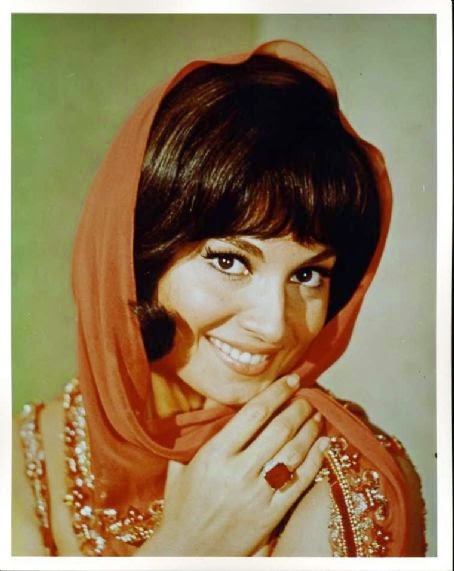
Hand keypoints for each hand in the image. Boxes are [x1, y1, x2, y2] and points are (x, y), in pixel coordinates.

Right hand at [139, 374, 328, 555]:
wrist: (187, 553)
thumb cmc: (181, 505)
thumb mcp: (180, 464)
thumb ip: (198, 431)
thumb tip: (215, 397)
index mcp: (215, 455)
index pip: (254, 414)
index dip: (276, 393)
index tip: (290, 380)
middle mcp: (238, 472)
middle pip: (279, 430)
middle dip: (298, 408)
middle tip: (308, 396)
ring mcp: (257, 495)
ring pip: (292, 454)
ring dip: (309, 430)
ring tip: (317, 416)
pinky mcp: (270, 517)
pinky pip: (299, 483)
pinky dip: (315, 461)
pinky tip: (323, 445)